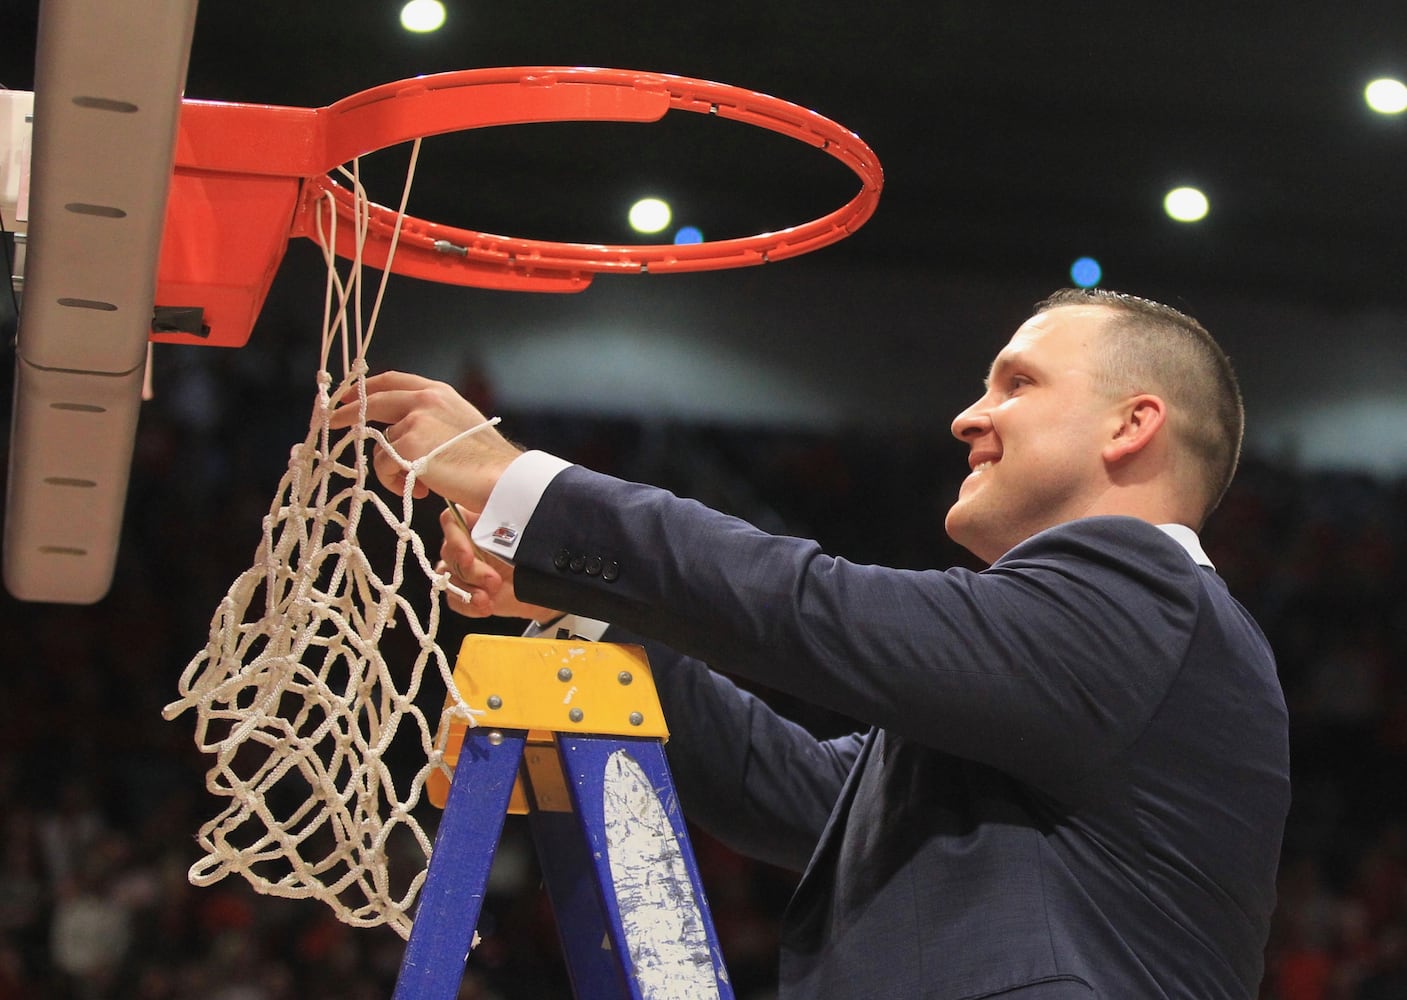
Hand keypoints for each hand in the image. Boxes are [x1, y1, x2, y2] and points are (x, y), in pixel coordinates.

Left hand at [328, 371, 521, 509]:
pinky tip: (422, 490)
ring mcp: (415, 419)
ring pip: (381, 445)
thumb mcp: (459, 426)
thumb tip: (397, 435)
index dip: (367, 387)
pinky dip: (396, 483)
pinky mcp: (408, 444)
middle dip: (347, 410)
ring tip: (421, 484)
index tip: (350, 395)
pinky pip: (384, 467)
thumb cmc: (486, 462)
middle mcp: (425, 399)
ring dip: (393, 469)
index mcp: (438, 392)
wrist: (501, 478)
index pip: (393, 380)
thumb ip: (430, 421)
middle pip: (373, 400)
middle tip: (332, 421)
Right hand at [438, 502, 559, 620]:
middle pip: (448, 553)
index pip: (451, 522)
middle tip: (494, 581)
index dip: (455, 539)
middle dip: (471, 570)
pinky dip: (468, 605)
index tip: (469, 556)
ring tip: (488, 598)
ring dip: (468, 590)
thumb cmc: (539, 554)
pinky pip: (454, 599)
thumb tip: (493, 495)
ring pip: (448, 577)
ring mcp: (465, 570)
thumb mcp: (527, 531)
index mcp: (479, 523)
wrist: (549, 587)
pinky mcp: (468, 592)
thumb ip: (508, 513)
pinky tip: (485, 606)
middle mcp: (468, 544)